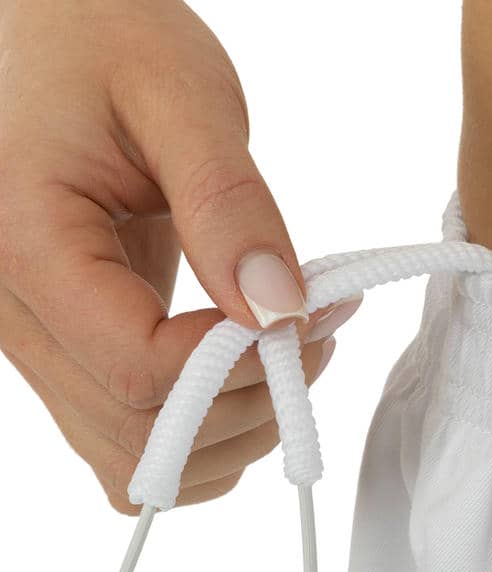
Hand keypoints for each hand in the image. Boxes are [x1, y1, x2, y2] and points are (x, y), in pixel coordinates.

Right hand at [0, 0, 353, 513]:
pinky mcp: (72, 352)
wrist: (59, 37)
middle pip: (140, 433)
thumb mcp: (179, 97)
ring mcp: (40, 345)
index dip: (238, 366)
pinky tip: (243, 389)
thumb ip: (228, 208)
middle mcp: (15, 317)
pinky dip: (200, 445)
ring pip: (135, 461)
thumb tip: (278, 312)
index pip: (139, 370)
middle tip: (314, 336)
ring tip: (287, 358)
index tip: (307, 319)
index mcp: (26, 248)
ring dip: (231, 434)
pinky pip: (129, 447)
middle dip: (249, 405)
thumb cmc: (105, 41)